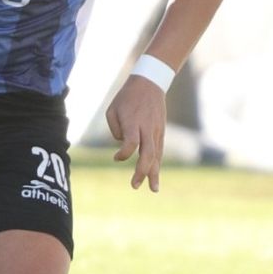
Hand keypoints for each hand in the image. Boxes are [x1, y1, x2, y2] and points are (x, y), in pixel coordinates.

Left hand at [106, 76, 167, 191]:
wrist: (150, 84)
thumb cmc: (126, 98)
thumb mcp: (112, 109)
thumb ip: (115, 129)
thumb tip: (122, 144)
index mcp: (134, 122)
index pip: (131, 143)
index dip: (123, 154)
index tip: (115, 157)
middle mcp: (147, 128)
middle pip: (148, 153)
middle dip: (142, 171)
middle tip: (134, 186)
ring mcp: (156, 131)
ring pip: (156, 155)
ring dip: (154, 173)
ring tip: (152, 189)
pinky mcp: (160, 132)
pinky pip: (159, 151)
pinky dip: (157, 164)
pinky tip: (155, 177)